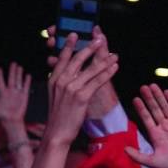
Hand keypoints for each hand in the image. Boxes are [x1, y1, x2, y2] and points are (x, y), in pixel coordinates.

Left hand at [0, 62, 30, 124]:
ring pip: (18, 81)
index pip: (0, 81)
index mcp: (2, 93)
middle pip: (11, 79)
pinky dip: (27, 81)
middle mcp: (10, 92)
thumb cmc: (2, 115)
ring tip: (19, 67)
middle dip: (12, 71)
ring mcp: (17, 93)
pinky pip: (26, 87)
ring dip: (19, 74)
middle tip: (13, 63)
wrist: (11, 121)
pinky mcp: (24, 96)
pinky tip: (27, 76)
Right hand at [42, 33, 117, 147]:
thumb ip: (61, 82)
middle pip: (78, 59)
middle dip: (90, 48)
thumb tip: (71, 72)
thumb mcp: (55, 95)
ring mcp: (71, 88)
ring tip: (114, 55)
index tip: (75, 34)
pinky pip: (97, 81)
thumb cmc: (58, 115)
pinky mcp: (81, 97)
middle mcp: (61, 81)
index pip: (62, 58)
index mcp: (54, 79)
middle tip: (99, 39)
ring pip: (91, 70)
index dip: (69, 45)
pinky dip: (107, 73)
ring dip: (104, 61)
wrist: (57, 133)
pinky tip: (114, 68)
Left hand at [127, 85, 167, 167]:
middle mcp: (165, 128)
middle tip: (143, 87)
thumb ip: (137, 155)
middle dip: (149, 99)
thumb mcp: (150, 161)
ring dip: (159, 97)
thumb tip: (124, 149)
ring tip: (153, 86)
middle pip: (155, 110)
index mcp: (156, 135)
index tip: (135, 99)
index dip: (141, 108)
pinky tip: (167, 92)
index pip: (147, 118)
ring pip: (166, 107)